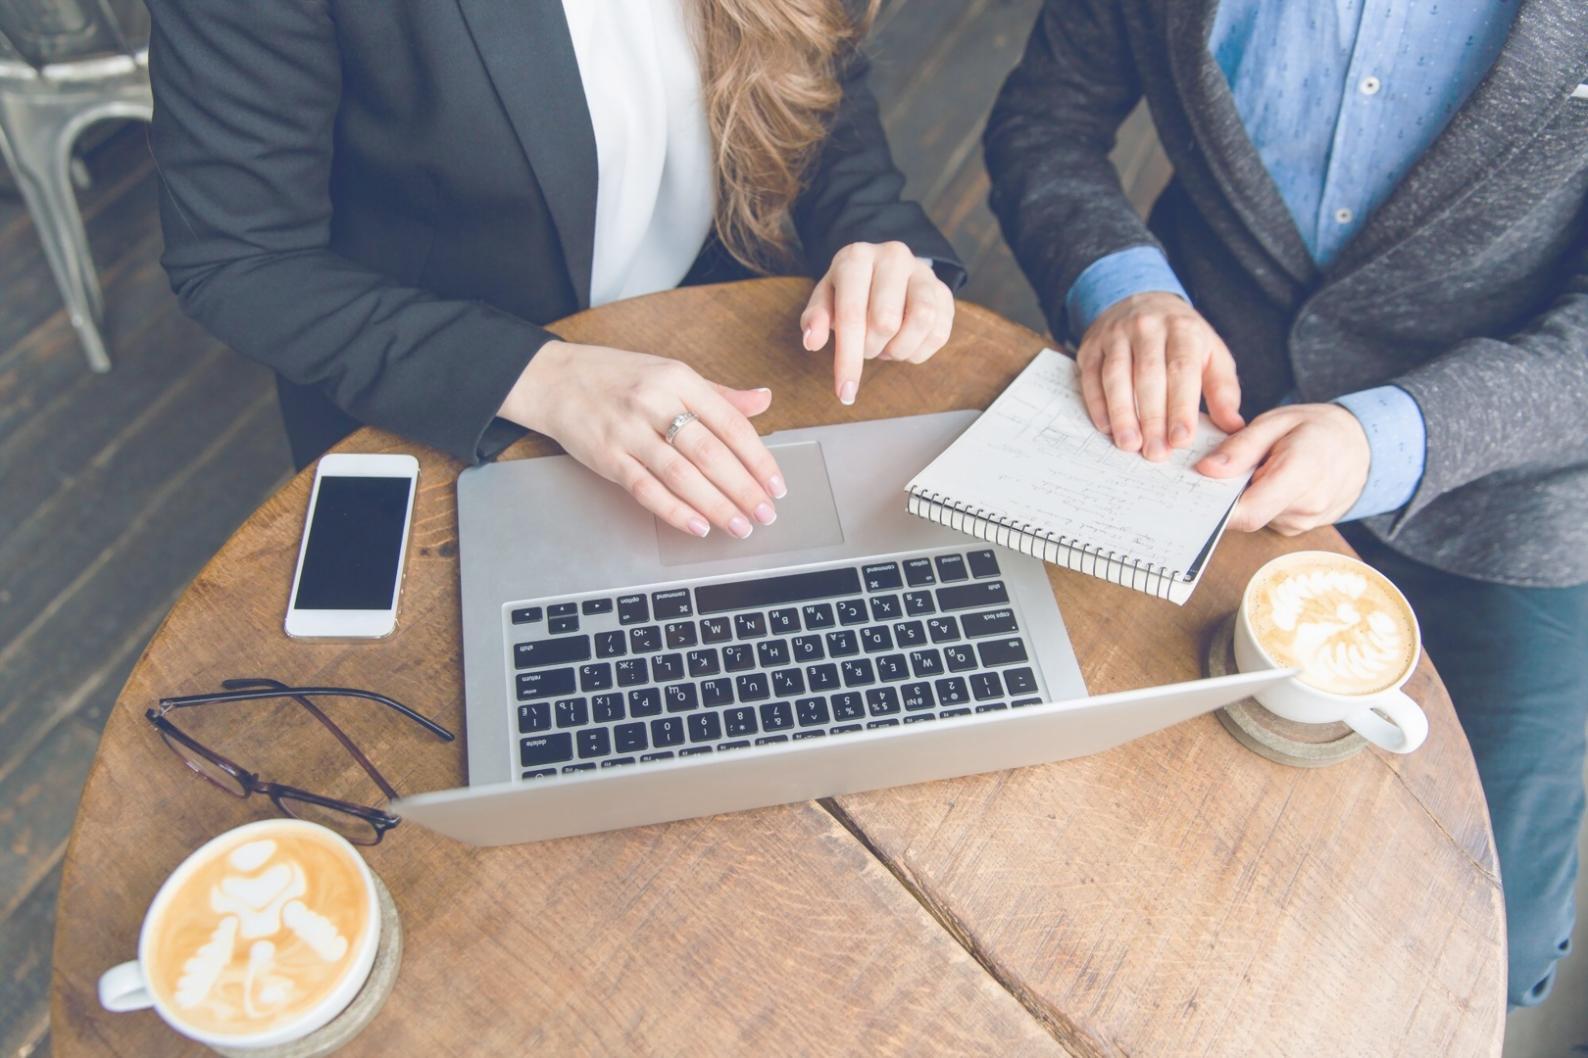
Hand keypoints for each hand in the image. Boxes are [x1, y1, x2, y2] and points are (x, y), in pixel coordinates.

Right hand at [500, 341, 785, 538]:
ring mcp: (629, 430)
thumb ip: (718, 394)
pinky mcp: (606, 456)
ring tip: (738, 525)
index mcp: (679, 379)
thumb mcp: (670, 373)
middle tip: (764, 514)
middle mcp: (656, 402)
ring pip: (681, 474)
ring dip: (715, 505)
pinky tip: (697, 525)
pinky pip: (646, 488)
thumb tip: (763, 401)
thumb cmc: (616, 377)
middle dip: (743, 489)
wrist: (554, 379)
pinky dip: (674, 510)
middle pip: (710, 453)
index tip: (776, 486)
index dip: (759, 458)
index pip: (731, 423)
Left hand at [799, 241, 954, 404]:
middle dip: (872, 349)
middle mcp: (893, 257)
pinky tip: (905, 344)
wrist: (885, 270)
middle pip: (886, 322)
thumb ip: (815, 318)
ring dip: (899, 350)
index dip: (848, 358)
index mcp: (857, 257)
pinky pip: (939, 333)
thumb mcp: (826, 298)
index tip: (845, 392)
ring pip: (921, 322)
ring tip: (887, 346)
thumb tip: (812, 342)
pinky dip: (919, 352)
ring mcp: (923, 272)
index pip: (852, 314)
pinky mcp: (945, 291)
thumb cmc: (850, 290)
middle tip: (866, 347)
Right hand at [1077, 291, 1243, 459]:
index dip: (1181, 406)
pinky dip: (1097, 403)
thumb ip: (1223, 389)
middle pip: (1148, 375)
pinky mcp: (1092, 346)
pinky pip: (1091, 376)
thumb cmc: (1181, 338)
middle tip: (1155, 453)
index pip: (1182, 370)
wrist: (1142, 299)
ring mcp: (1116, 335)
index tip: (1181, 439)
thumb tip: (1233, 425)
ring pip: (1116, 376)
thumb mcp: (1211, 353)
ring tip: (1129, 444)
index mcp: (1183, 330)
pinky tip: (1106, 427)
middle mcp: (1148, 328)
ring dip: (1122, 413)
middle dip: (1152, 417)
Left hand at [1196, 403, 1370, 534]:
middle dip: (1228, 496)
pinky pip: (1266, 519)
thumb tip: (1207, 471)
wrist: (1360, 447)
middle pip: (1247, 515)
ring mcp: (1305, 522)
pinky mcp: (1299, 528)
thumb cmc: (1316, 429)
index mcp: (1302, 473)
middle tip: (1221, 469)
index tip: (1196, 491)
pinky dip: (1259, 502)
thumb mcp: (1277, 422)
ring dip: (1246, 497)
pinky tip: (1267, 482)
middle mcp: (1307, 505)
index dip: (1217, 507)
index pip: (1248, 512)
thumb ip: (1241, 447)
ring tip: (1256, 469)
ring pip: (1255, 517)